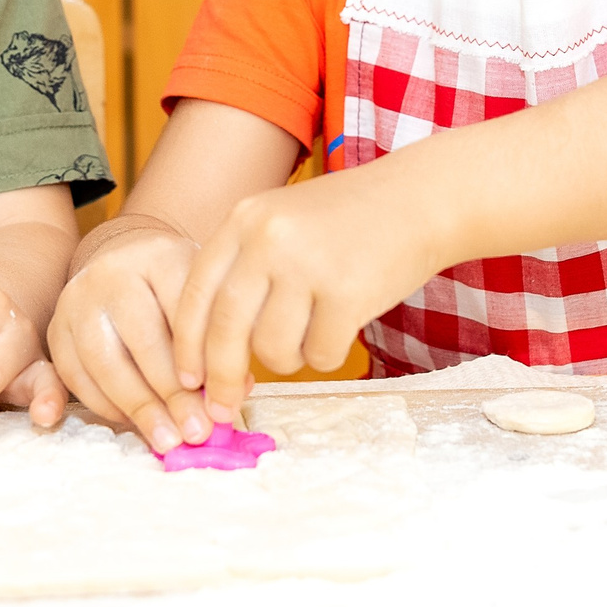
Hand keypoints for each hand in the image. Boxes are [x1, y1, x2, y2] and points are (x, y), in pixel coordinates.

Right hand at [48, 226, 215, 453]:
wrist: (120, 260)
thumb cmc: (172, 284)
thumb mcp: (200, 292)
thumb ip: (218, 336)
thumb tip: (234, 392)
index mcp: (159, 256)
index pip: (182, 311)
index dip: (200, 359)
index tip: (218, 398)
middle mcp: (113, 273)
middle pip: (143, 340)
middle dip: (173, 394)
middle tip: (197, 431)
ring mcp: (77, 300)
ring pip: (106, 363)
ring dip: (140, 409)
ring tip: (168, 439)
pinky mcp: (57, 330)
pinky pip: (78, 378)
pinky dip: (109, 407)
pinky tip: (137, 423)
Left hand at [172, 170, 445, 422]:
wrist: (420, 199)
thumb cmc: (349, 220)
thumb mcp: (282, 223)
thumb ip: (245, 271)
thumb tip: (210, 354)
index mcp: (245, 219)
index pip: (196, 292)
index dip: (187, 344)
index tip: (187, 380)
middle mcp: (269, 237)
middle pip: (225, 327)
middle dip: (221, 377)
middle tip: (224, 407)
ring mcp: (308, 263)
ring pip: (271, 349)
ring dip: (287, 359)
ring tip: (311, 333)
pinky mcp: (347, 292)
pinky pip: (320, 355)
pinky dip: (327, 354)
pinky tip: (343, 326)